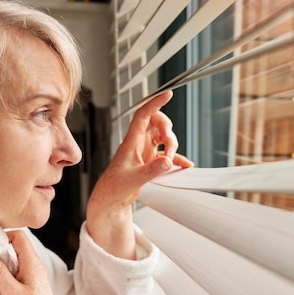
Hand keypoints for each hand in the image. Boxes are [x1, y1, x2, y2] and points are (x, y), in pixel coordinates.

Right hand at [0, 231, 63, 294]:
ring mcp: (33, 277)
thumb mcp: (11, 293)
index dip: (2, 234)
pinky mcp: (30, 288)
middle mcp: (35, 267)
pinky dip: (5, 274)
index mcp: (32, 263)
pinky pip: (16, 273)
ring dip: (1, 263)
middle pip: (15, 247)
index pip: (18, 236)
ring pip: (14, 261)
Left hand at [86, 90, 192, 258]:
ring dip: (172, 144)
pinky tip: (183, 164)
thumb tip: (167, 161)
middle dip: (168, 130)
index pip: (143, 115)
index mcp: (130, 141)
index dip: (155, 102)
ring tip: (170, 160)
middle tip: (169, 147)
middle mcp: (138, 143)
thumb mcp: (133, 179)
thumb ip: (151, 170)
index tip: (168, 94)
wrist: (110, 200)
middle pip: (157, 123)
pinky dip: (175, 157)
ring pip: (163, 136)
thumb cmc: (113, 188)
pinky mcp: (149, 162)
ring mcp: (144, 151)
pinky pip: (166, 153)